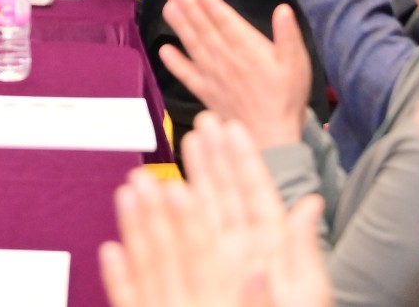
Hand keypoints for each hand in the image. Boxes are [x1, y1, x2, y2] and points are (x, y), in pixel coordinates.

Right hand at [101, 113, 330, 306]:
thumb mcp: (303, 300)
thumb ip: (299, 260)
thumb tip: (306, 208)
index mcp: (268, 266)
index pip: (252, 205)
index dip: (239, 164)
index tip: (226, 128)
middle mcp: (235, 277)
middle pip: (214, 217)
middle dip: (203, 171)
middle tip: (191, 130)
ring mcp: (201, 297)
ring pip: (174, 250)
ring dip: (153, 215)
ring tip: (135, 182)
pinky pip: (144, 299)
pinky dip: (126, 277)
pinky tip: (111, 254)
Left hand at [158, 0, 311, 148]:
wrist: (271, 136)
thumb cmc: (287, 98)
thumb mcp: (297, 65)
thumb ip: (288, 37)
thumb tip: (283, 9)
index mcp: (248, 50)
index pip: (226, 22)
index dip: (211, 4)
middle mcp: (226, 59)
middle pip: (205, 29)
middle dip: (189, 8)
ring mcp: (213, 76)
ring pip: (193, 46)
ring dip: (180, 26)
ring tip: (167, 8)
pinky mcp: (206, 92)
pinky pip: (187, 75)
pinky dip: (175, 62)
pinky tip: (164, 50)